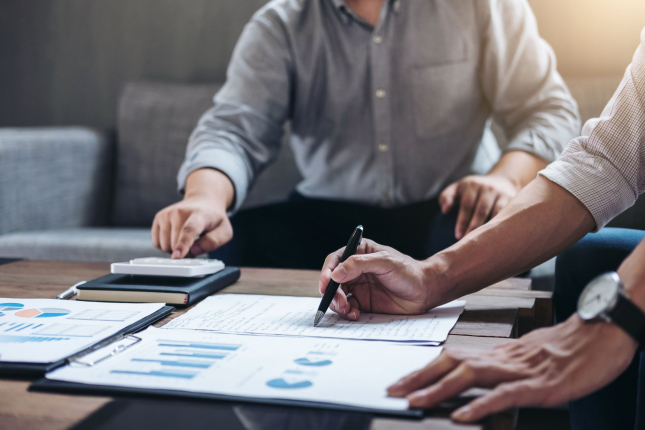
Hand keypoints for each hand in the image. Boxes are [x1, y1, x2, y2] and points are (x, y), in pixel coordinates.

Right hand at [151, 169, 234, 257]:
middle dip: (185, 252)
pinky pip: (157, 243)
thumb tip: (194, 251)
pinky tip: (176, 238)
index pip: (189, 230)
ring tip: (186, 240)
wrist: (203, 201)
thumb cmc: (214, 219)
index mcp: (200, 214)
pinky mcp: (158, 217)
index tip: (177, 256)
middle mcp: (180, 212)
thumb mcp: (224, 231)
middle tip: (196, 245)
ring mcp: (167, 214)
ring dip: (174, 250)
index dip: (183, 244)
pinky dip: (166, 246)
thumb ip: (214, 242)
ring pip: (165, 245)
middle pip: (175, 243)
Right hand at [318, 239, 440, 319]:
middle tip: (340, 302)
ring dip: (338, 304)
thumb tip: (335, 273)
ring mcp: (358, 286)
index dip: (327, 272)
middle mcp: (356, 269)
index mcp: (359, 252)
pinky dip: (347, 312)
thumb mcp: (385, 262)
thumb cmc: (408, 271)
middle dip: (332, 292)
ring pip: (338, 295)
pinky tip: (355, 314)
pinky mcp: (363, 301)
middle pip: (333, 280)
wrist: (426, 291)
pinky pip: (348, 307)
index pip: (335, 260)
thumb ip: (359, 264)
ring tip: (348, 310)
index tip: (326, 285)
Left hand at [387, 315, 637, 421]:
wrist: (601, 335)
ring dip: (438, 389)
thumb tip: (474, 374)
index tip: (400, 381)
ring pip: (469, 376)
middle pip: (451, 363)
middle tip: (392, 391)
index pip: (451, 358)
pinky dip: (480, 404)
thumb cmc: (566, 350)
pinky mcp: (539, 386)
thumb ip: (500, 366)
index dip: (423, 370)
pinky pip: (504, 395)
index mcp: (497, 354)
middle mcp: (500, 359)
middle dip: (419, 378)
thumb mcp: (526, 358)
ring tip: (415, 402)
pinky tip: (462, 415)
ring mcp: (518, 371)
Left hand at [439, 175, 518, 239]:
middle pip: (481, 210)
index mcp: (471, 185)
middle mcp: (487, 188)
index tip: (458, 236)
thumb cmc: (472, 191)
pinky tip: (496, 237)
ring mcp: (501, 193)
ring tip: (483, 242)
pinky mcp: (512, 199)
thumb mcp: (457, 189)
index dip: (462, 222)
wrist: (501, 182)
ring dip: (489, 228)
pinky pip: (507, 214)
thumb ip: (446, 197)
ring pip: (496, 212)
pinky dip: (501, 225)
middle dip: (474, 227)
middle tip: (468, 242)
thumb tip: (444, 210)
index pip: (466, 205)